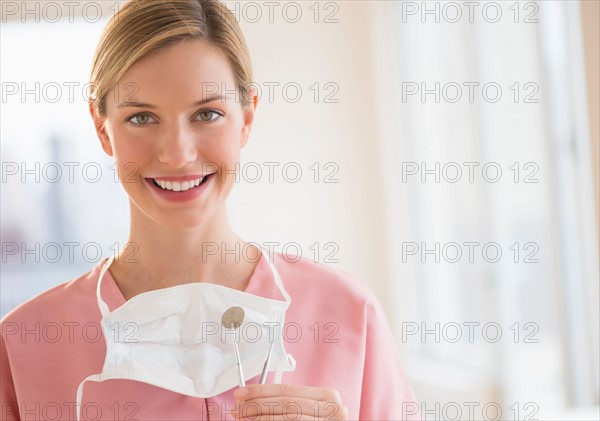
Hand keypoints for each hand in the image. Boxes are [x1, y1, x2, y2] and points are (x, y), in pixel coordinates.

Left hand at [233, 384, 347, 419]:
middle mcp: (333, 410)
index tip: (241, 393)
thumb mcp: (312, 408)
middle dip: (258, 406)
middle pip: (286, 405)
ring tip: (244, 418)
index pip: (288, 390)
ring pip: (288, 419)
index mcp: (328, 397)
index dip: (261, 391)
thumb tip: (252, 399)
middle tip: (238, 408)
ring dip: (261, 419)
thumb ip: (290, 402)